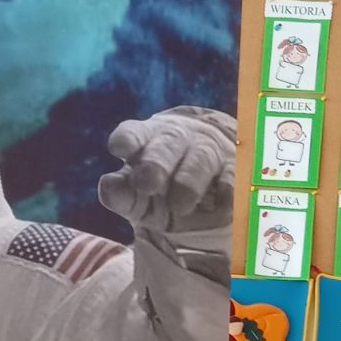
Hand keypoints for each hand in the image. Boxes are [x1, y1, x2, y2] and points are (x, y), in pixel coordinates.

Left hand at [98, 107, 235, 236]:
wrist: (204, 173)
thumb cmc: (159, 186)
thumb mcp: (136, 195)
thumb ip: (121, 194)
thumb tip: (107, 187)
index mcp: (145, 140)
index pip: (133, 134)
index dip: (127, 139)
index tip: (119, 147)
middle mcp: (176, 139)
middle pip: (167, 145)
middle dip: (156, 163)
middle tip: (147, 183)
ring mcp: (206, 151)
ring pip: (200, 159)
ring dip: (189, 181)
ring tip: (178, 205)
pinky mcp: (233, 168)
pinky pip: (232, 176)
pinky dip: (228, 188)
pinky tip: (223, 200)